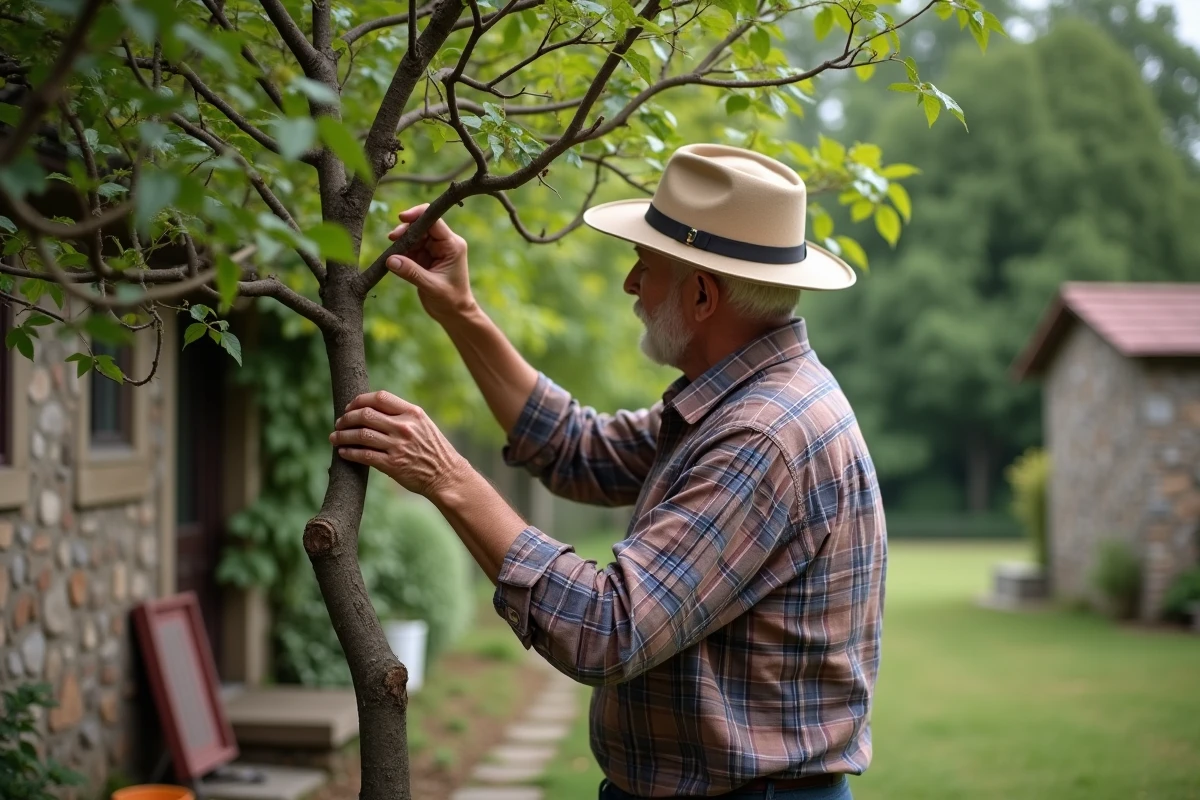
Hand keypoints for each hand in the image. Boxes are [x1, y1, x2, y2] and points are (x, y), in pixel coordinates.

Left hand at [330, 391, 466, 497]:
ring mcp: (398, 446)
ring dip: (343, 435)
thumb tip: (371, 409)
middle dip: (347, 418)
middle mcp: (404, 427)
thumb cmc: (433, 449)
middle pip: (366, 414)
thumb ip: (402, 415)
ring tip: (335, 437)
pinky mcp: (392, 465)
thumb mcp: (423, 425)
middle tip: (339, 423)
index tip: (350, 407)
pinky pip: (364, 455)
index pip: (380, 398)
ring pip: (361, 435)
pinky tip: (343, 452)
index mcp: (412, 413)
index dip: (359, 400)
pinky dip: (349, 453)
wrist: (446, 475)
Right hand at [386, 204, 475, 320]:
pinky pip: (409, 248)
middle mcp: (444, 244)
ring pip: (413, 236)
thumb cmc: (450, 301)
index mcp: (452, 245)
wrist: (454, 314)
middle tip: (392, 239)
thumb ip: (411, 272)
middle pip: (421, 226)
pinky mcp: (424, 257)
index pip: (434, 221)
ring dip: (401, 242)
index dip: (418, 215)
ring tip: (391, 254)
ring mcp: (434, 249)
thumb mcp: (431, 287)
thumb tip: (390, 260)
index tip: (402, 218)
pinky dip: (400, 252)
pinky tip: (393, 259)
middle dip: (406, 230)